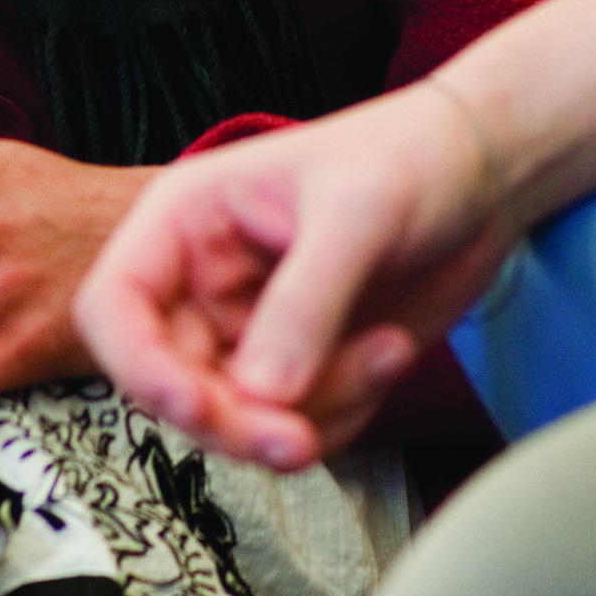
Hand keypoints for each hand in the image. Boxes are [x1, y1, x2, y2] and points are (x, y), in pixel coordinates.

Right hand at [75, 80, 511, 472]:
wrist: (481, 176)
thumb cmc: (410, 158)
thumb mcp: (358, 215)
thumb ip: (304, 303)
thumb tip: (260, 396)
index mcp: (186, 221)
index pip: (114, 306)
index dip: (138, 367)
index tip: (197, 405)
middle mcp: (202, 284)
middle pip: (171, 388)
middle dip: (238, 422)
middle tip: (300, 437)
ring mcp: (249, 333)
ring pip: (239, 421)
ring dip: (314, 413)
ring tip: (388, 350)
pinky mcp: (299, 370)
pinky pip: (295, 428)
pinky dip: (345, 413)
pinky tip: (391, 352)